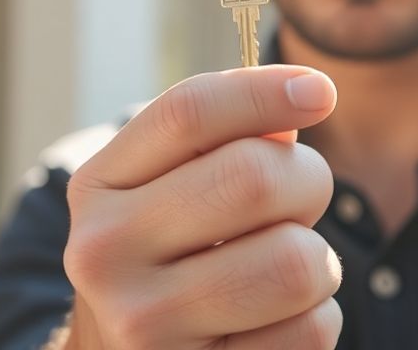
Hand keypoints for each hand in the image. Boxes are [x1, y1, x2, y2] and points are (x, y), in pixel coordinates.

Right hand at [61, 66, 342, 349]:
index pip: (189, 113)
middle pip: (254, 177)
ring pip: (296, 262)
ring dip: (318, 264)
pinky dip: (313, 321)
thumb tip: (303, 98)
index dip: (265, 91)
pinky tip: (273, 324)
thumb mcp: (169, 193)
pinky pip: (309, 331)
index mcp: (98, 188)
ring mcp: (145, 326)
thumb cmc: (170, 261)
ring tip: (285, 271)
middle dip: (306, 183)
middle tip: (297, 205)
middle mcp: (105, 254)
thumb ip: (228, 142)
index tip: (320, 91)